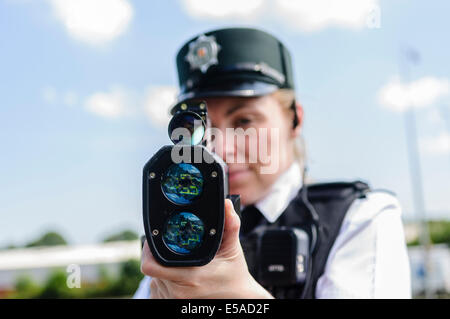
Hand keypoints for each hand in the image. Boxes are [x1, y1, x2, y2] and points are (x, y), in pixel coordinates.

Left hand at [140, 199, 273, 298]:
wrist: (237, 297)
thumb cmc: (234, 274)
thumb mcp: (232, 249)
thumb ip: (230, 225)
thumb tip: (226, 203)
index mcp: (190, 278)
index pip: (150, 265)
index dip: (148, 251)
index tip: (156, 239)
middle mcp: (178, 292)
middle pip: (153, 267)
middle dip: (160, 255)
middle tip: (175, 249)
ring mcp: (172, 301)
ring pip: (153, 278)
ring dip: (163, 268)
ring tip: (183, 264)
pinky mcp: (169, 305)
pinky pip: (156, 288)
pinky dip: (163, 280)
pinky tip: (179, 275)